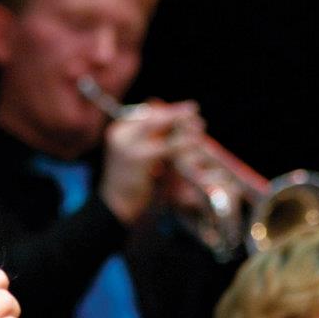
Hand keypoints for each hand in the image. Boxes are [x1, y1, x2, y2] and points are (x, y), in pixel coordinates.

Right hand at [99, 99, 204, 223]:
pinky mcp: (139, 157)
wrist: (118, 207)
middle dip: (178, 114)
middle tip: (197, 114)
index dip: (170, 110)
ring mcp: (128, 144)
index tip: (188, 110)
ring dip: (183, 126)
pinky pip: (168, 146)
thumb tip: (172, 117)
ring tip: (200, 128)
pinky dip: (184, 143)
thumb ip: (152, 137)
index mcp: (119, 130)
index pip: (148, 112)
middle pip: (155, 115)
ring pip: (163, 127)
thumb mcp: (139, 155)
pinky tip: (196, 143)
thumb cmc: (132, 183)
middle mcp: (121, 133)